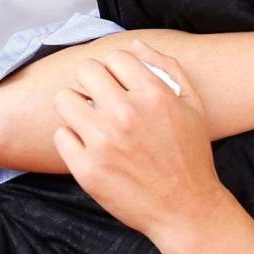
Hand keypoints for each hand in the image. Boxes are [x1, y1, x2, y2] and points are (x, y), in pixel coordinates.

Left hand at [52, 41, 232, 246]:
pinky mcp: (87, 169)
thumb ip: (167, 68)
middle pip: (85, 70)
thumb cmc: (191, 156)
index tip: (121, 86)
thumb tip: (135, 44)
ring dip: (76, 107)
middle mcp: (126, 114)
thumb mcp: (192, 106)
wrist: (186, 209)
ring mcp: (103, 142)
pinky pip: (61, 135)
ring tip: (91, 121)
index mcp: (154, 95)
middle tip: (101, 101)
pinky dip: (72, 140)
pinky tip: (89, 147)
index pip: (116, 57)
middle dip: (93, 83)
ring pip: (64, 99)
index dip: (118, 71)